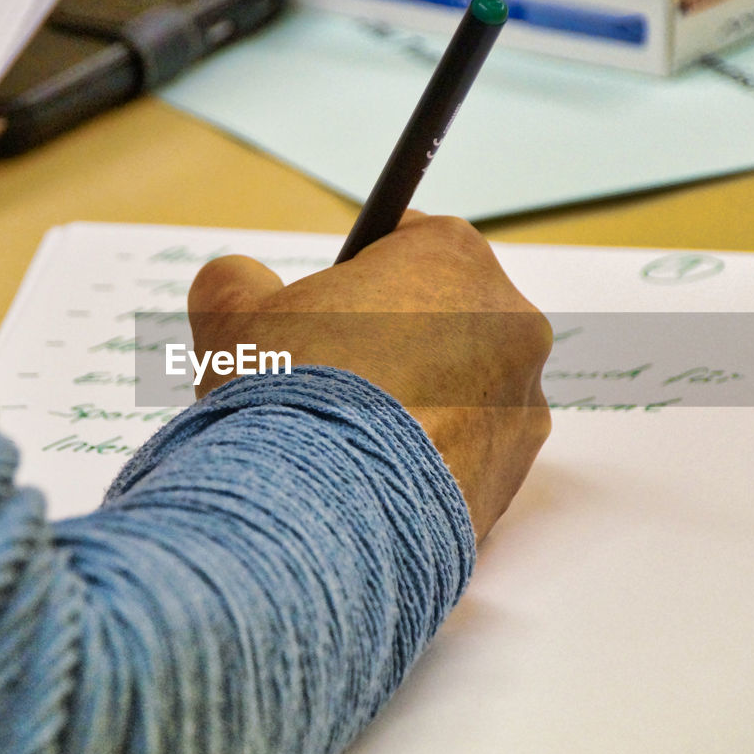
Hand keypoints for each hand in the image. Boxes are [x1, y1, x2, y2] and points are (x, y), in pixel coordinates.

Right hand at [186, 212, 551, 541]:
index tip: (328, 306)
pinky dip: (429, 458)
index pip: (407, 240)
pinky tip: (374, 475)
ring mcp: (521, 401)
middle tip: (332, 377)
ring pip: (461, 386)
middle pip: (442, 315)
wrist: (322, 513)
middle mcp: (509, 320)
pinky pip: (468, 451)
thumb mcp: (232, 314)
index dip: (359, 272)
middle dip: (394, 339)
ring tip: (349, 436)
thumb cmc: (288, 395)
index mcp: (451, 256)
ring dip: (416, 401)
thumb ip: (237, 277)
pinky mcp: (516, 472)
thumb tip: (240, 279)